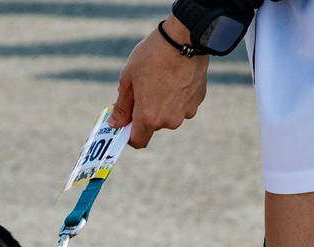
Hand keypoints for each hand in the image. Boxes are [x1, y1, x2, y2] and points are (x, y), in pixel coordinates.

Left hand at [112, 19, 208, 148]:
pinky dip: (177, 95)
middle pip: (153, 125)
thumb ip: (121, 106)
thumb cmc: (152, 56)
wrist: (185, 37)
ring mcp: (186, 111)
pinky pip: (183, 104)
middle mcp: (170, 121)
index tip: (125, 122)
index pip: (138, 141)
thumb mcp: (128, 79)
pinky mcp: (198, 100)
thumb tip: (115, 124)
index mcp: (149, 118)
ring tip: (160, 79)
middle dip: (146, 113)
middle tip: (142, 90)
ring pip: (169, 114)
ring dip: (162, 104)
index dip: (129, 134)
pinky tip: (174, 77)